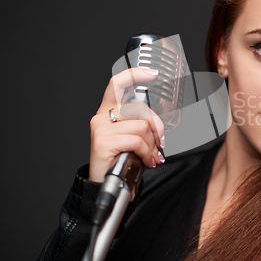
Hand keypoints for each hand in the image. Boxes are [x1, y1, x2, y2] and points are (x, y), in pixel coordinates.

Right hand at [88, 68, 164, 182]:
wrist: (105, 187)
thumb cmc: (119, 162)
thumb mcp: (131, 139)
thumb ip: (140, 126)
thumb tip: (159, 127)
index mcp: (108, 112)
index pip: (117, 84)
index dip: (134, 74)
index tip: (151, 73)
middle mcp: (101, 117)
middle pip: (139, 108)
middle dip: (157, 127)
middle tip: (159, 144)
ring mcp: (101, 129)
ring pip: (141, 126)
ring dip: (153, 145)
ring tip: (152, 157)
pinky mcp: (103, 142)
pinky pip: (137, 141)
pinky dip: (147, 152)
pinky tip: (147, 161)